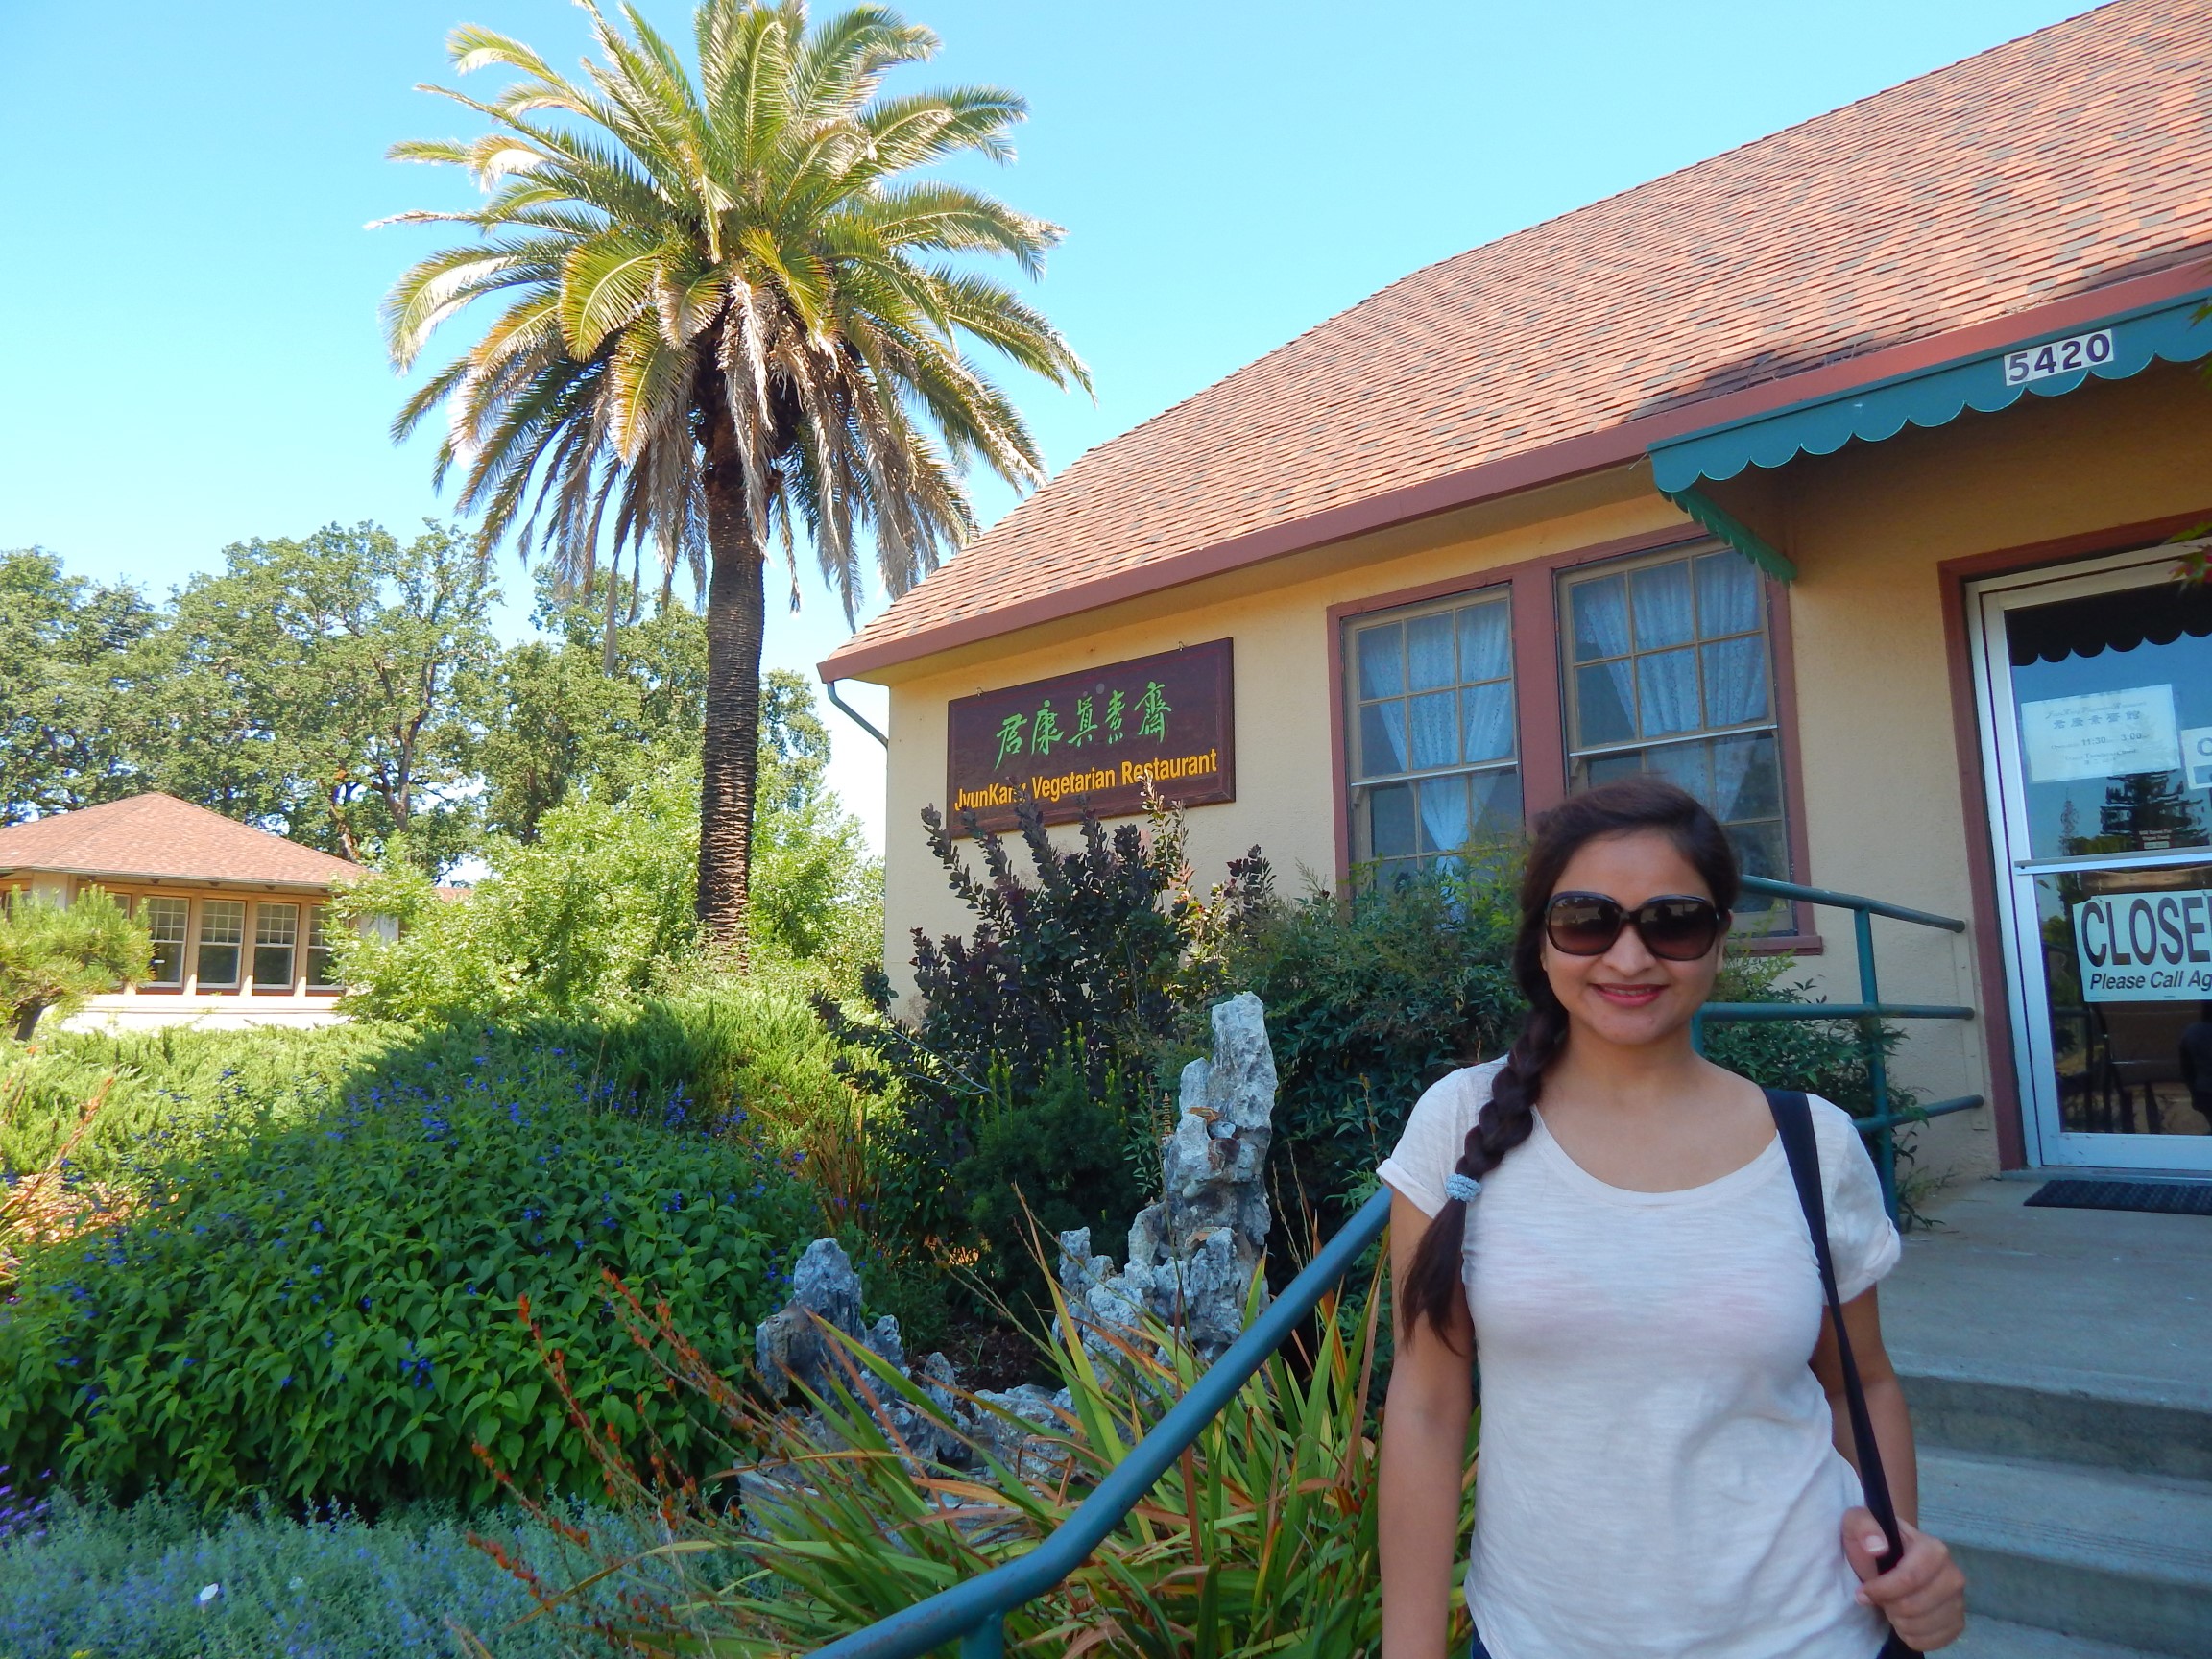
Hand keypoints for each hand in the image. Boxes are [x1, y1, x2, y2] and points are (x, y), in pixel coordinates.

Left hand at [1842, 1507, 1966, 1651]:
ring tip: (1891, 1608)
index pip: (1910, 1578)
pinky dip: (1912, 1637)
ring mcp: (1958, 1601)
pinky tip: (1903, 1622)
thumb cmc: (1874, 1541)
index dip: (1882, 1590)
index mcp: (1933, 1549)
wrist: (1890, 1556)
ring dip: (1898, 1622)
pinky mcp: (1957, 1622)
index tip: (1863, 1592)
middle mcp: (1953, 1575)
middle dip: (1888, 1606)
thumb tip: (1877, 1546)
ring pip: (1923, 1626)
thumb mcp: (1858, 1524)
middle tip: (1879, 1599)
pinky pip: (1934, 1641)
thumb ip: (1864, 1528)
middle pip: (1915, 1606)